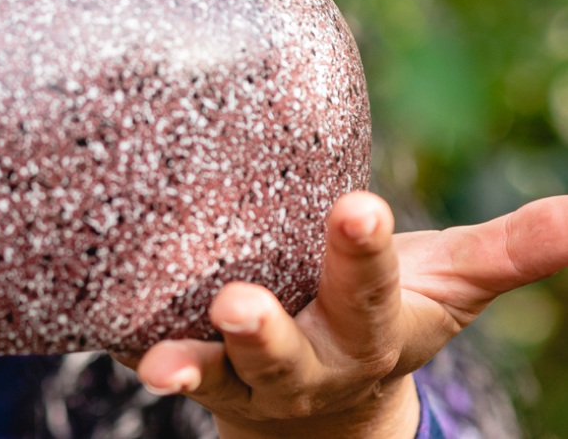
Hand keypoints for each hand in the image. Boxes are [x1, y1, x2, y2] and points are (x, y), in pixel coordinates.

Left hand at [124, 190, 567, 438]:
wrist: (330, 413)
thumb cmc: (385, 317)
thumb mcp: (446, 283)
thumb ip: (508, 250)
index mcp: (368, 327)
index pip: (372, 289)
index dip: (364, 253)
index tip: (356, 206)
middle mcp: (307, 359)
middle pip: (286, 351)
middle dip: (266, 333)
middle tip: (239, 306)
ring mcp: (244, 376)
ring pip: (219, 375)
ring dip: (193, 366)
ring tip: (162, 365)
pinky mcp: (194, 368)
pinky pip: (156, 361)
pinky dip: (134, 355)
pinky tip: (109, 339)